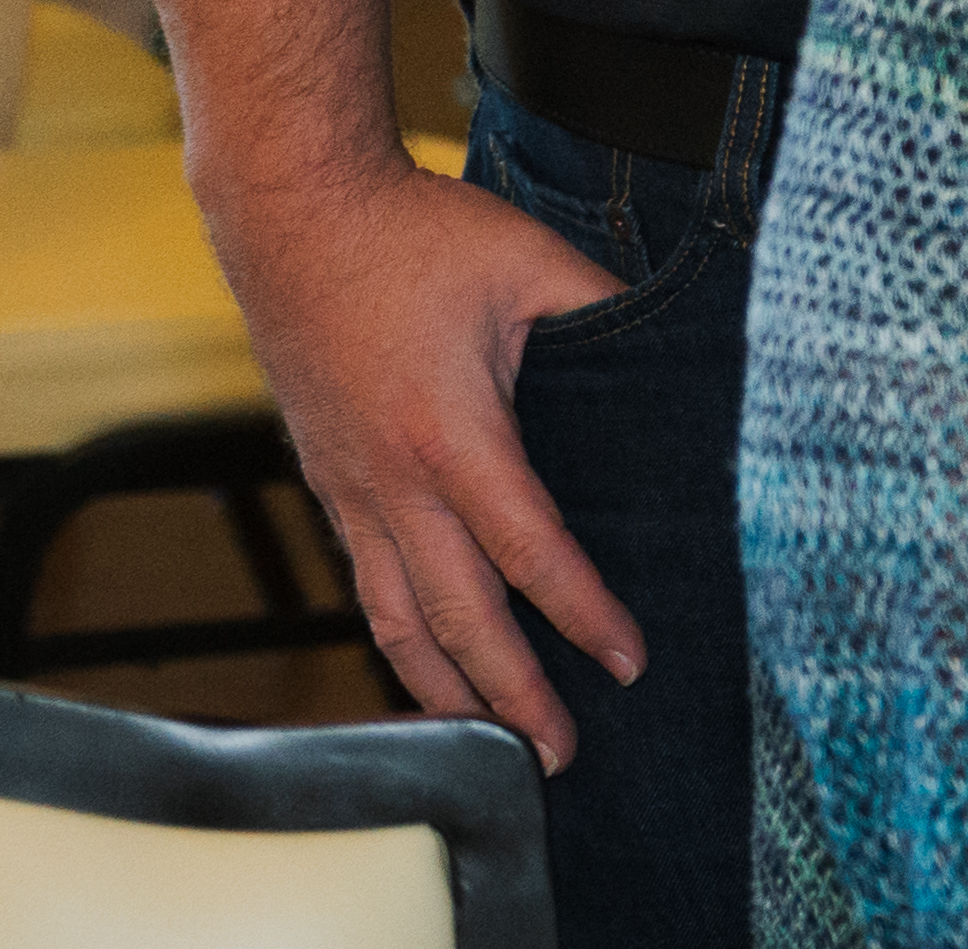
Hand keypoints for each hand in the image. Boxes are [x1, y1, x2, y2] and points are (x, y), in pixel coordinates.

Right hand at [194, 148, 641, 764]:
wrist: (294, 214)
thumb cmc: (414, 234)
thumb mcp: (532, 260)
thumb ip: (604, 311)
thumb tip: (673, 342)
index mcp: (455, 435)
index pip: (532, 552)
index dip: (584, 614)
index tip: (627, 661)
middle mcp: (393, 481)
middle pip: (461, 618)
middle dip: (515, 694)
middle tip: (561, 754)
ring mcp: (349, 488)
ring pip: (397, 618)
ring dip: (447, 689)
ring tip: (492, 742)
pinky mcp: (326, 481)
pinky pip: (365, 583)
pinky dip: (398, 638)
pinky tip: (425, 664)